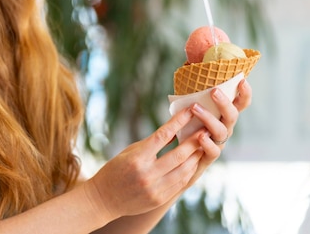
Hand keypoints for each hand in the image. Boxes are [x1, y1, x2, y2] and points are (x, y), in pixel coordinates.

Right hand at [85, 108, 203, 220]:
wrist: (104, 199)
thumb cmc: (115, 170)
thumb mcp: (129, 152)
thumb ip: (151, 144)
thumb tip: (173, 131)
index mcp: (137, 158)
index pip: (163, 136)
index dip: (178, 122)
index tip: (190, 111)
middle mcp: (147, 174)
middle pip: (179, 154)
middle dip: (195, 141)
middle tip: (206, 128)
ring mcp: (155, 189)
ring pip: (184, 170)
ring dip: (196, 156)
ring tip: (204, 144)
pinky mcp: (159, 199)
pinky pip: (180, 183)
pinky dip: (189, 170)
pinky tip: (194, 161)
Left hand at [187, 78, 252, 180]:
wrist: (179, 159)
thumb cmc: (187, 125)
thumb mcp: (189, 103)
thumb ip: (193, 85)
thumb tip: (189, 61)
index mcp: (224, 114)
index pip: (241, 103)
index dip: (245, 93)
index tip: (242, 80)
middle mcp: (225, 127)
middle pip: (233, 115)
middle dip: (225, 102)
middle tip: (214, 91)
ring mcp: (219, 143)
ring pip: (221, 131)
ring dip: (209, 118)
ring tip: (195, 108)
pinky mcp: (209, 156)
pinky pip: (213, 152)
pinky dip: (207, 144)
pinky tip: (199, 136)